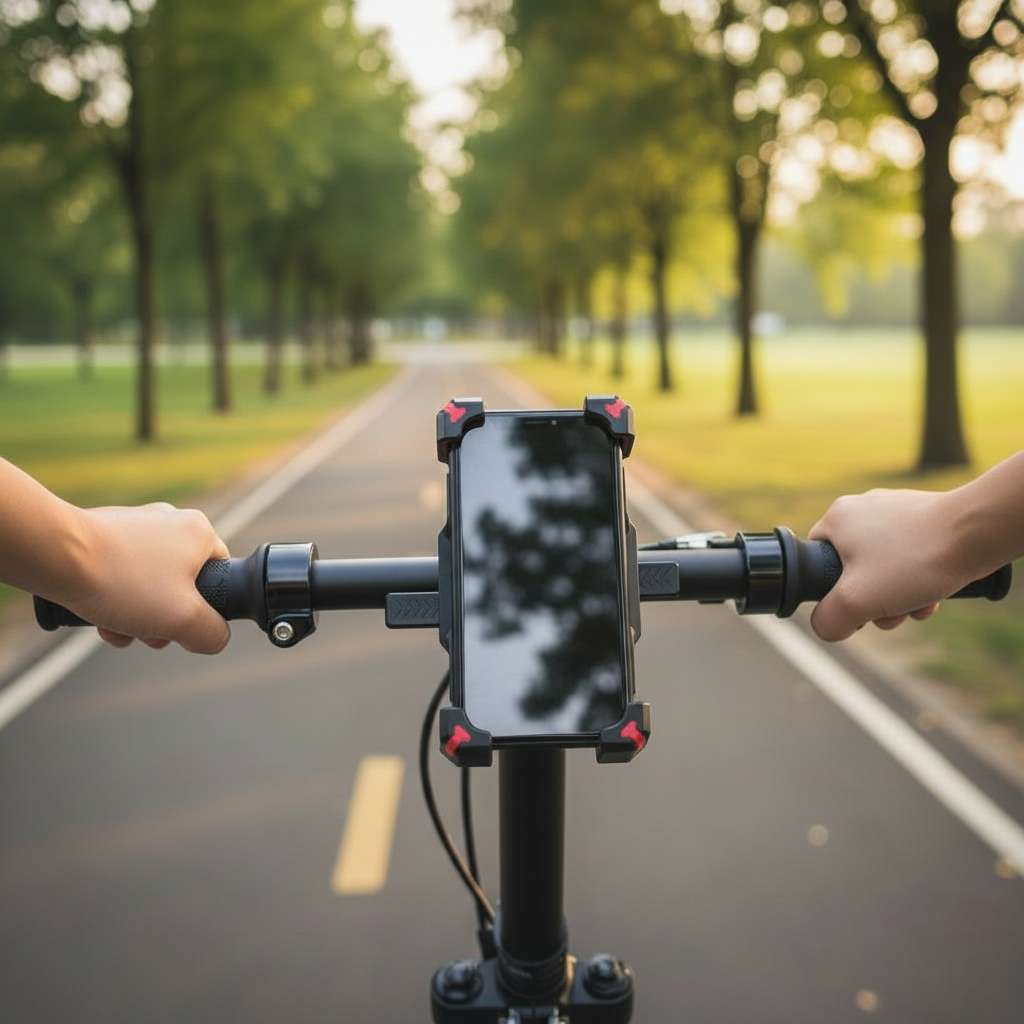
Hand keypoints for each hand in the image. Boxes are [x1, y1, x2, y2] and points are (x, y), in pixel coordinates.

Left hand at [67, 504, 230, 653]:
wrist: (53, 555)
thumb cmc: (122, 581)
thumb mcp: (183, 619)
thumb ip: (212, 633)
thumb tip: (215, 637)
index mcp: (199, 531)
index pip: (222, 575)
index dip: (206, 609)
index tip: (180, 624)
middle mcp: (170, 521)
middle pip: (181, 586)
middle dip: (162, 620)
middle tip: (144, 632)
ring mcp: (135, 527)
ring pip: (148, 586)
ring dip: (135, 616)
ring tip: (113, 627)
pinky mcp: (103, 536)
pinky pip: (120, 576)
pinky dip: (112, 600)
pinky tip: (95, 617)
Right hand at [808, 488, 960, 641]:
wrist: (977, 533)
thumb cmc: (913, 561)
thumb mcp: (856, 601)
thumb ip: (828, 620)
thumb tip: (825, 627)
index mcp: (836, 517)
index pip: (815, 560)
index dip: (832, 593)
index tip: (858, 607)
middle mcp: (863, 507)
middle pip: (855, 570)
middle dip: (875, 602)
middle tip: (892, 613)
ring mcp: (896, 510)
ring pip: (885, 567)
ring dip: (899, 597)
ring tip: (920, 605)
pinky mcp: (926, 518)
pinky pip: (911, 556)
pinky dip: (919, 580)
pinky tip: (935, 593)